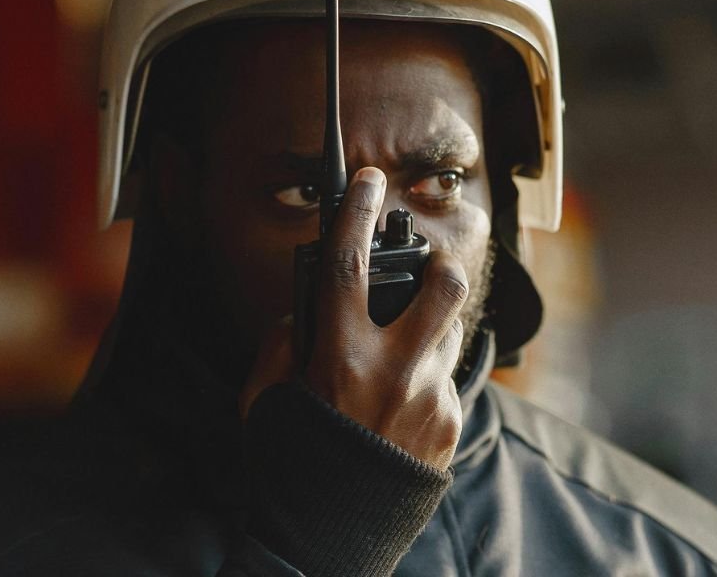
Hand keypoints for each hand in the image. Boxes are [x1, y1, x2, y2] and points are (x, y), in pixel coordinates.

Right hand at [241, 166, 465, 470]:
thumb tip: (311, 307)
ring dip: (425, 335)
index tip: (366, 181)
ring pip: (447, 335)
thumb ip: (285, 341)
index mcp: (340, 359)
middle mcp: (395, 373)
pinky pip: (447, 381)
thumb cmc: (290, 461)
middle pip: (444, 287)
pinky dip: (425, 381)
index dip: (356, 214)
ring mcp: (431, 399)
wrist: (331, 534)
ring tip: (397, 365)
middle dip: (440, 266)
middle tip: (424, 274)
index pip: (349, 267)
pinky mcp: (451, 425)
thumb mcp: (264, 397)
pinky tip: (399, 409)